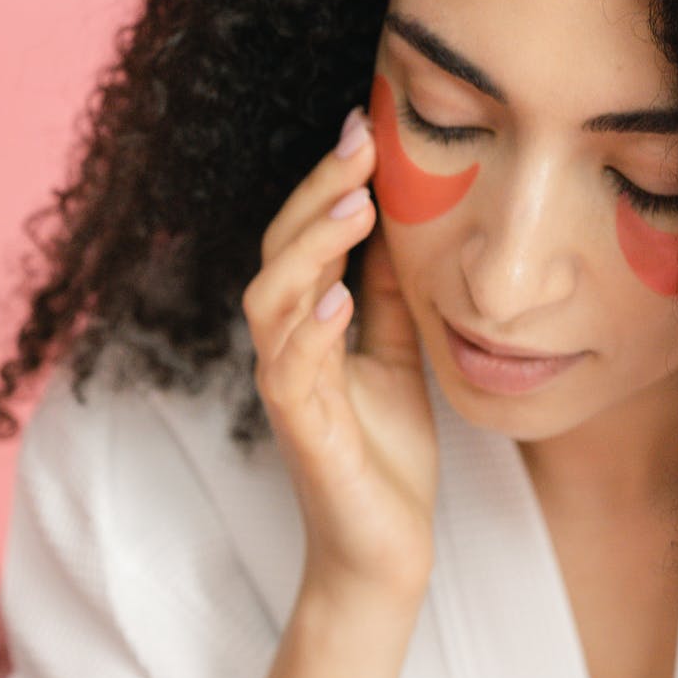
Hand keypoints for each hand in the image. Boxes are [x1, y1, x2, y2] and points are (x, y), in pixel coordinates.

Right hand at [241, 108, 436, 605]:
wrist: (382, 554)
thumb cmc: (386, 461)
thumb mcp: (399, 359)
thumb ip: (390, 298)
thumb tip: (406, 223)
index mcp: (308, 328)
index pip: (303, 239)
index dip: (327, 182)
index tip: (365, 124)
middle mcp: (287, 351)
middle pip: (279, 254)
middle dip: (315, 194)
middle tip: (359, 140)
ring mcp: (289, 391)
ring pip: (271, 302)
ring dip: (310, 248)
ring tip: (353, 202)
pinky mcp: (303, 434)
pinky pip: (291, 373)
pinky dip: (311, 332)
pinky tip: (342, 297)